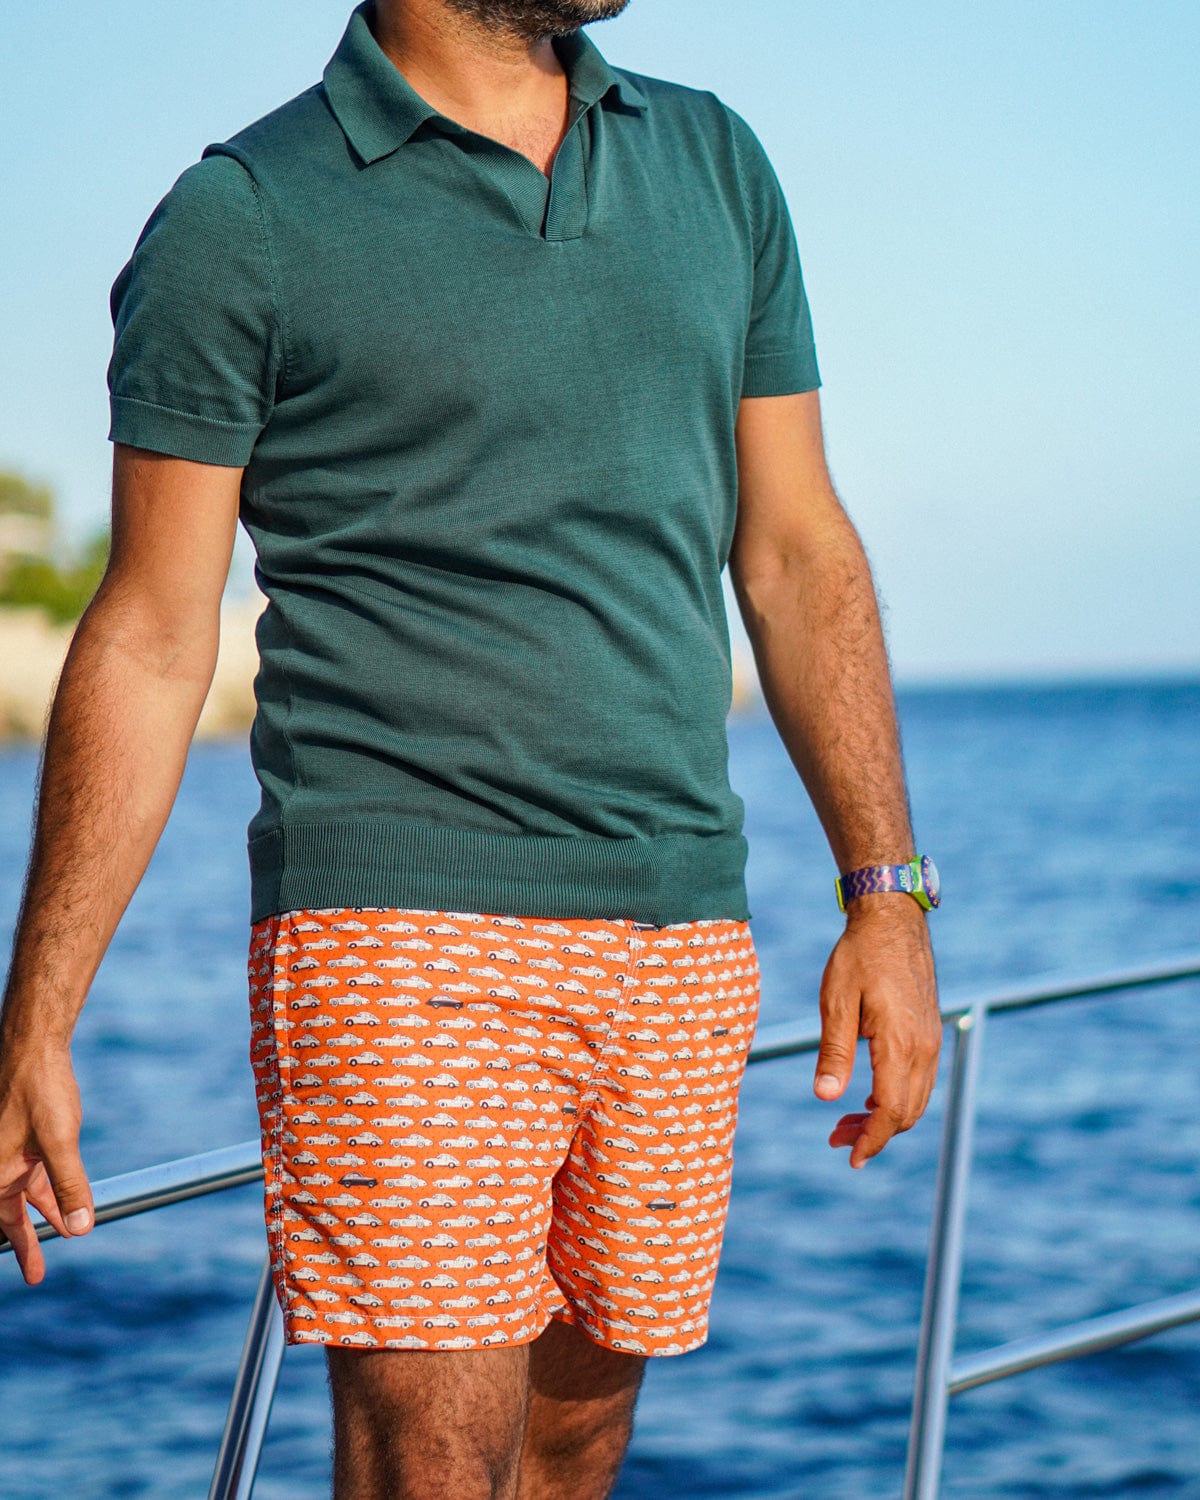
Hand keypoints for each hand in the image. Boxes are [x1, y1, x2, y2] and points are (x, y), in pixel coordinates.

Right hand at [0, 1041, 93, 1283]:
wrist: (33, 1047)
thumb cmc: (38, 1090)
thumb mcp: (59, 1142)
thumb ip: (69, 1186)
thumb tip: (81, 1228)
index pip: (4, 1222)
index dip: (21, 1250)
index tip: (34, 1276)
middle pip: (10, 1214)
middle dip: (26, 1242)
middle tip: (37, 1273)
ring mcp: (10, 1152)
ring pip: (25, 1194)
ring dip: (44, 1214)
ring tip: (61, 1235)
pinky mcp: (25, 1139)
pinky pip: (35, 1174)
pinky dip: (49, 1190)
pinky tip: (65, 1202)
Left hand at [813, 896, 940, 1167]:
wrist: (892, 919)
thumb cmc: (859, 956)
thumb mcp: (836, 1002)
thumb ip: (833, 1052)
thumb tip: (825, 1097)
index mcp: (900, 1044)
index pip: (890, 1110)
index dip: (871, 1139)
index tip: (850, 1157)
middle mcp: (924, 1048)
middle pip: (906, 1112)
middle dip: (873, 1133)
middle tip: (836, 1137)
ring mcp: (931, 1039)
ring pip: (916, 1099)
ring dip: (885, 1117)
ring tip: (847, 1120)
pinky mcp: (929, 1030)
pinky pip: (919, 1079)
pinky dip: (896, 1097)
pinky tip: (868, 1094)